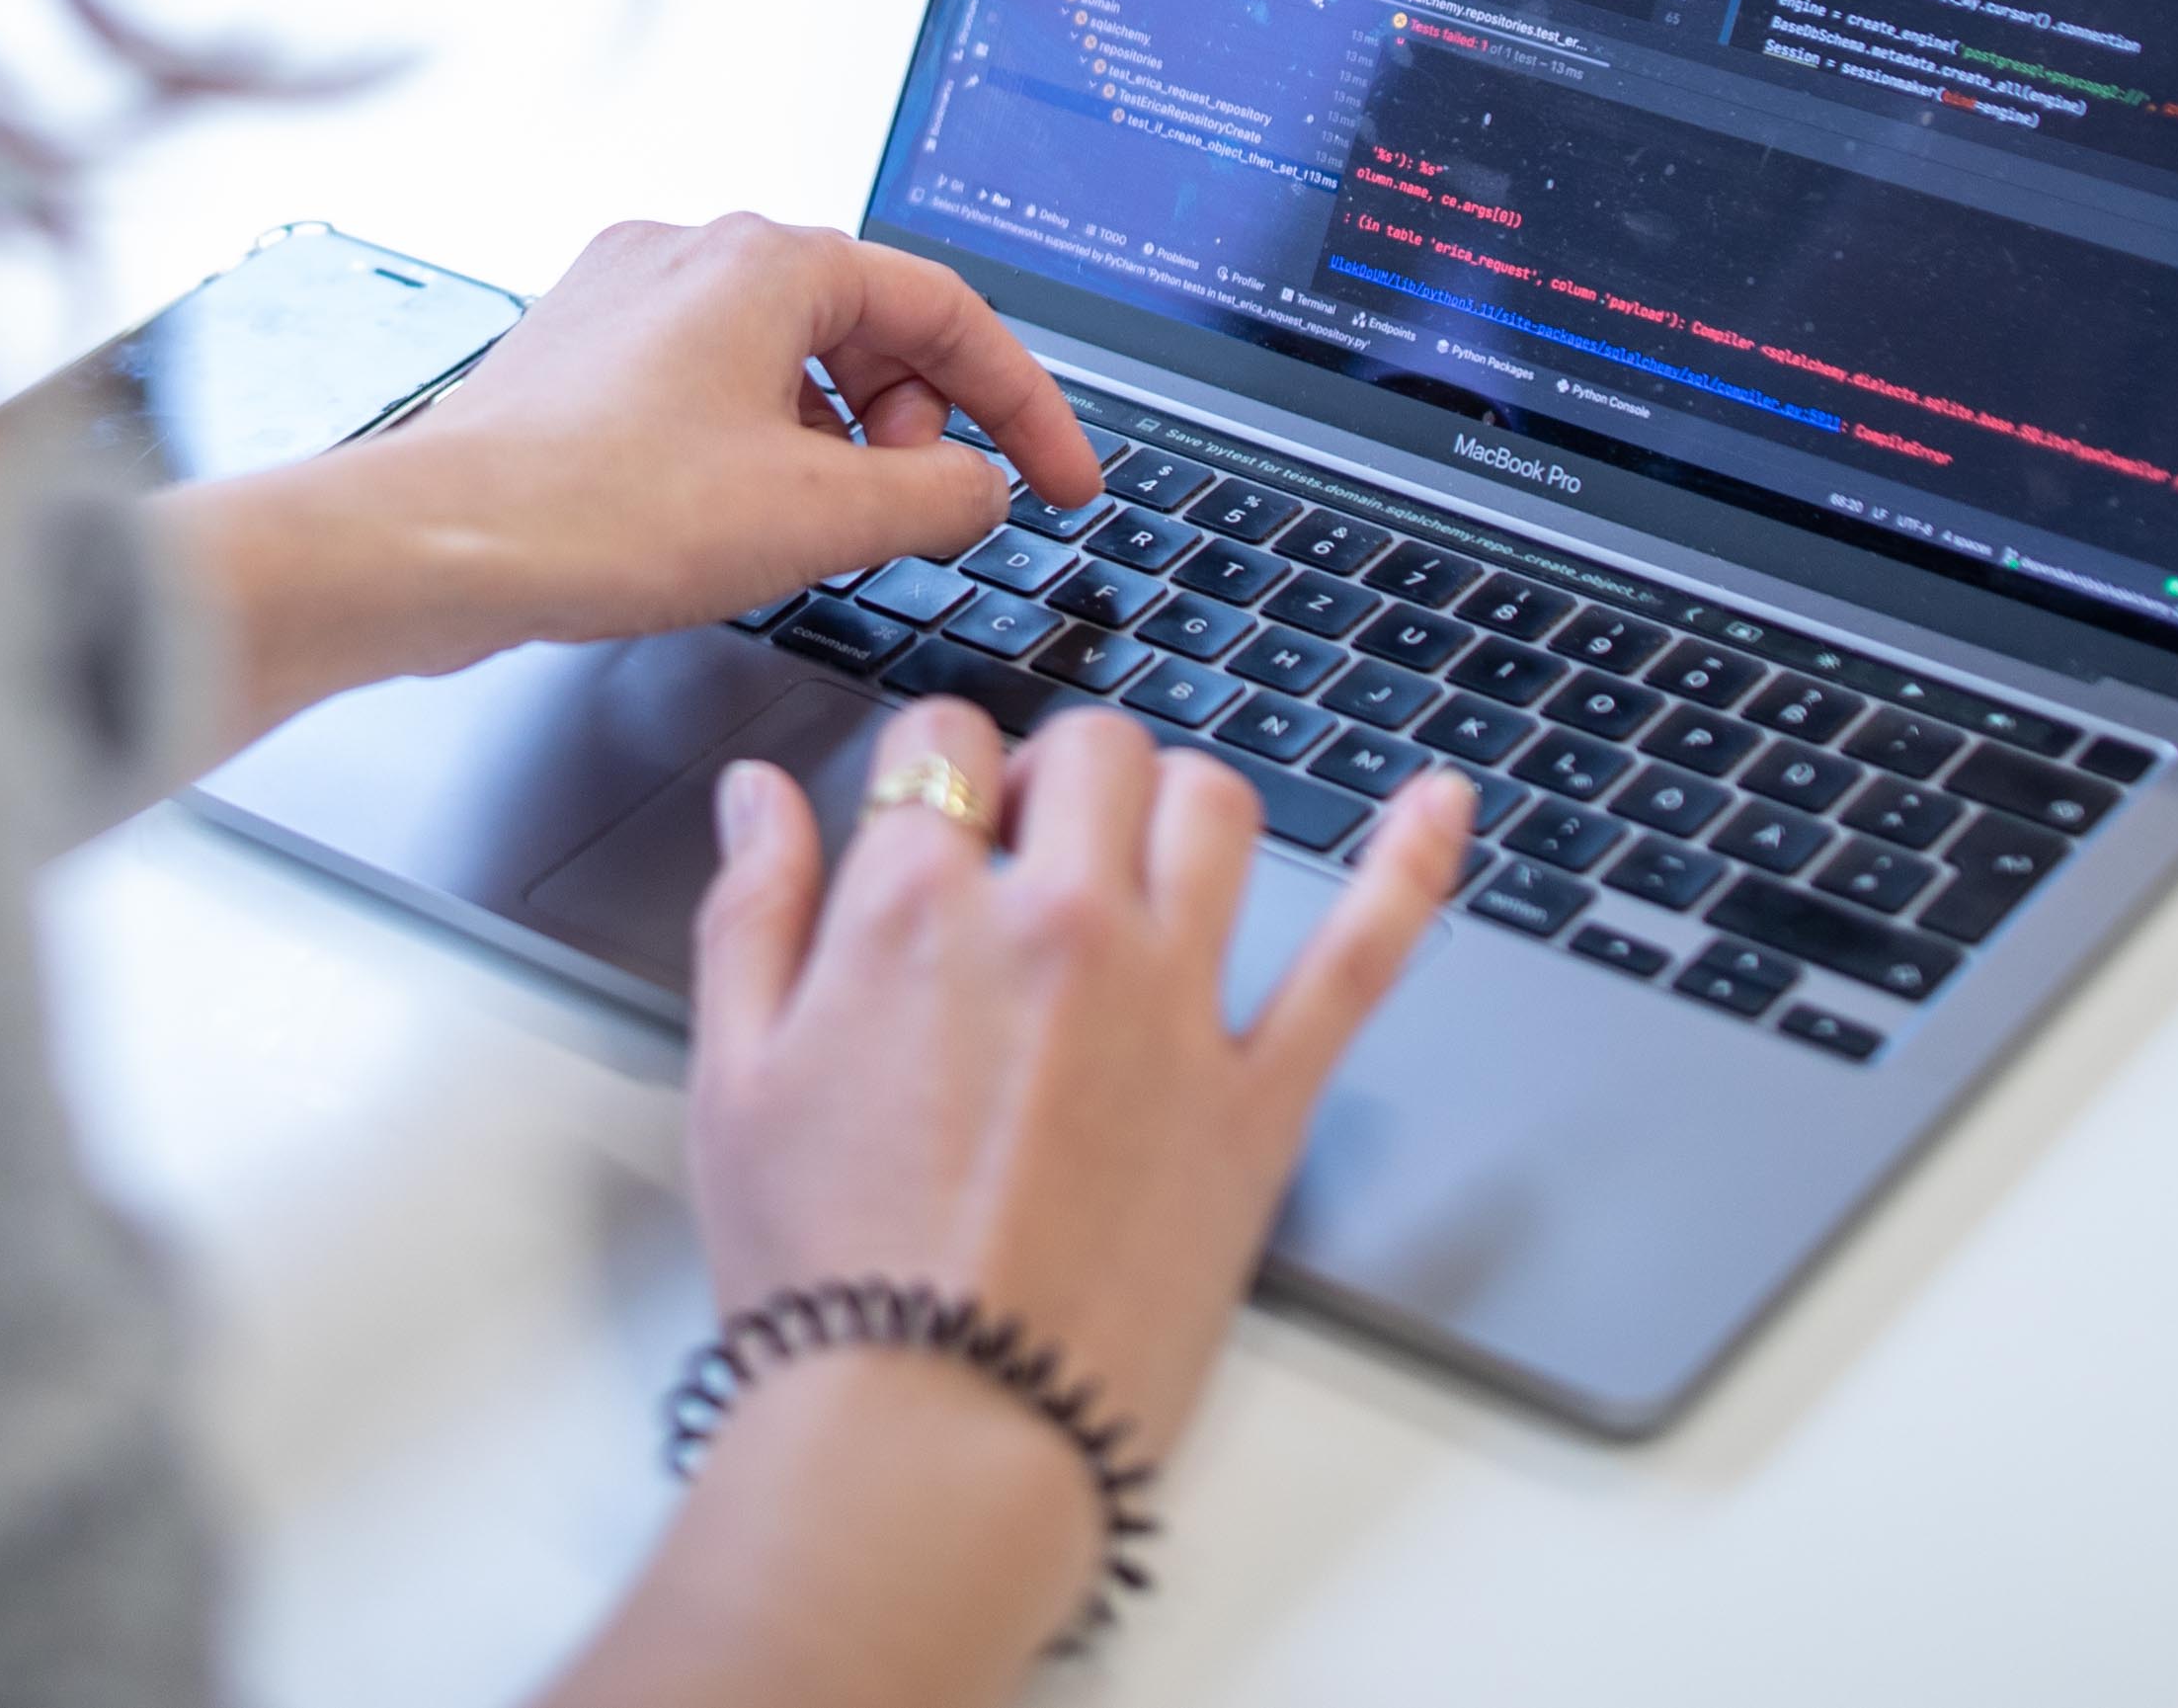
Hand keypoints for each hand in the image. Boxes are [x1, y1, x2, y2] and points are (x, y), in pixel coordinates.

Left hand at [161, 215, 1097, 742]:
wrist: (432, 547)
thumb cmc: (594, 512)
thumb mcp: (815, 517)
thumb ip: (933, 497)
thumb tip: (979, 489)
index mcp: (767, 260)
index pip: (949, 312)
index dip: (1026, 405)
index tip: (1064, 479)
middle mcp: (694, 253)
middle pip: (865, 325)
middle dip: (916, 423)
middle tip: (927, 514)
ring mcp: (629, 299)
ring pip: (786, 359)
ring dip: (837, 441)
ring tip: (827, 529)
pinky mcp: (582, 355)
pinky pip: (713, 386)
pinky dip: (761, 446)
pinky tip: (740, 521)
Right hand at [676, 704, 1469, 1594]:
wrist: (931, 1437)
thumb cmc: (825, 1276)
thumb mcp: (733, 1079)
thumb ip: (752, 911)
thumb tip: (763, 795)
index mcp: (917, 913)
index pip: (943, 740)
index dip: (935, 767)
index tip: (936, 812)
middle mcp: (1060, 929)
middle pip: (1095, 754)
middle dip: (1057, 776)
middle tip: (1029, 849)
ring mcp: (1175, 1008)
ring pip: (1215, 809)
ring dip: (1178, 807)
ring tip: (1146, 861)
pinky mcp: (1263, 1098)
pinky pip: (1361, 953)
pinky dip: (1412, 862)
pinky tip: (1444, 805)